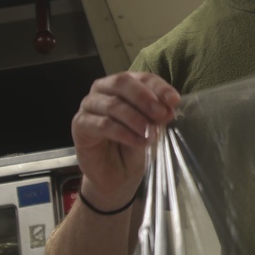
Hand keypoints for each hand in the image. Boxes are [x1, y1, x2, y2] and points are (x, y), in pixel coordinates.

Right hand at [71, 72, 180, 210]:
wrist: (118, 176)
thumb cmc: (135, 147)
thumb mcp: (152, 129)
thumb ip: (158, 116)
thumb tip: (169, 106)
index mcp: (124, 85)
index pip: (142, 78)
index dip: (159, 87)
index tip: (174, 101)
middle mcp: (104, 90)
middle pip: (122, 82)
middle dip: (144, 98)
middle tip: (160, 114)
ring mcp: (89, 105)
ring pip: (113, 104)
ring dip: (135, 118)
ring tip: (150, 134)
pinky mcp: (80, 125)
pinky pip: (102, 124)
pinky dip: (123, 133)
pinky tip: (137, 141)